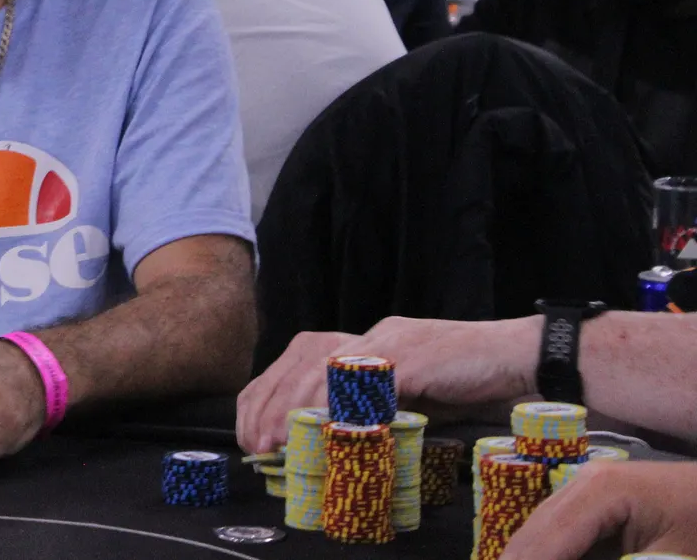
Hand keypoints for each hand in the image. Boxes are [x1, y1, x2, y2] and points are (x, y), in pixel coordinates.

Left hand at [236, 316, 539, 453]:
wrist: (526, 361)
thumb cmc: (472, 383)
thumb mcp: (411, 398)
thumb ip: (375, 410)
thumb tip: (334, 443)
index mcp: (368, 341)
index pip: (300, 358)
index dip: (269, 393)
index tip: (252, 431)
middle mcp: (373, 334)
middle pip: (302, 356)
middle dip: (269, 399)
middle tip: (255, 442)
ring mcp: (393, 340)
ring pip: (325, 364)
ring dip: (294, 403)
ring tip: (277, 439)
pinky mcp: (414, 354)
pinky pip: (368, 378)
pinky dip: (342, 403)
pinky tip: (325, 427)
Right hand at [502, 461, 696, 559]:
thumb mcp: (668, 559)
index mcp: (600, 490)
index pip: (547, 537)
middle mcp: (583, 481)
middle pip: (534, 531)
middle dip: (517, 557)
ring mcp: (585, 487)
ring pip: (540, 529)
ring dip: (525, 553)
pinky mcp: (593, 499)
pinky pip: (557, 529)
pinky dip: (546, 550)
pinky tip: (528, 557)